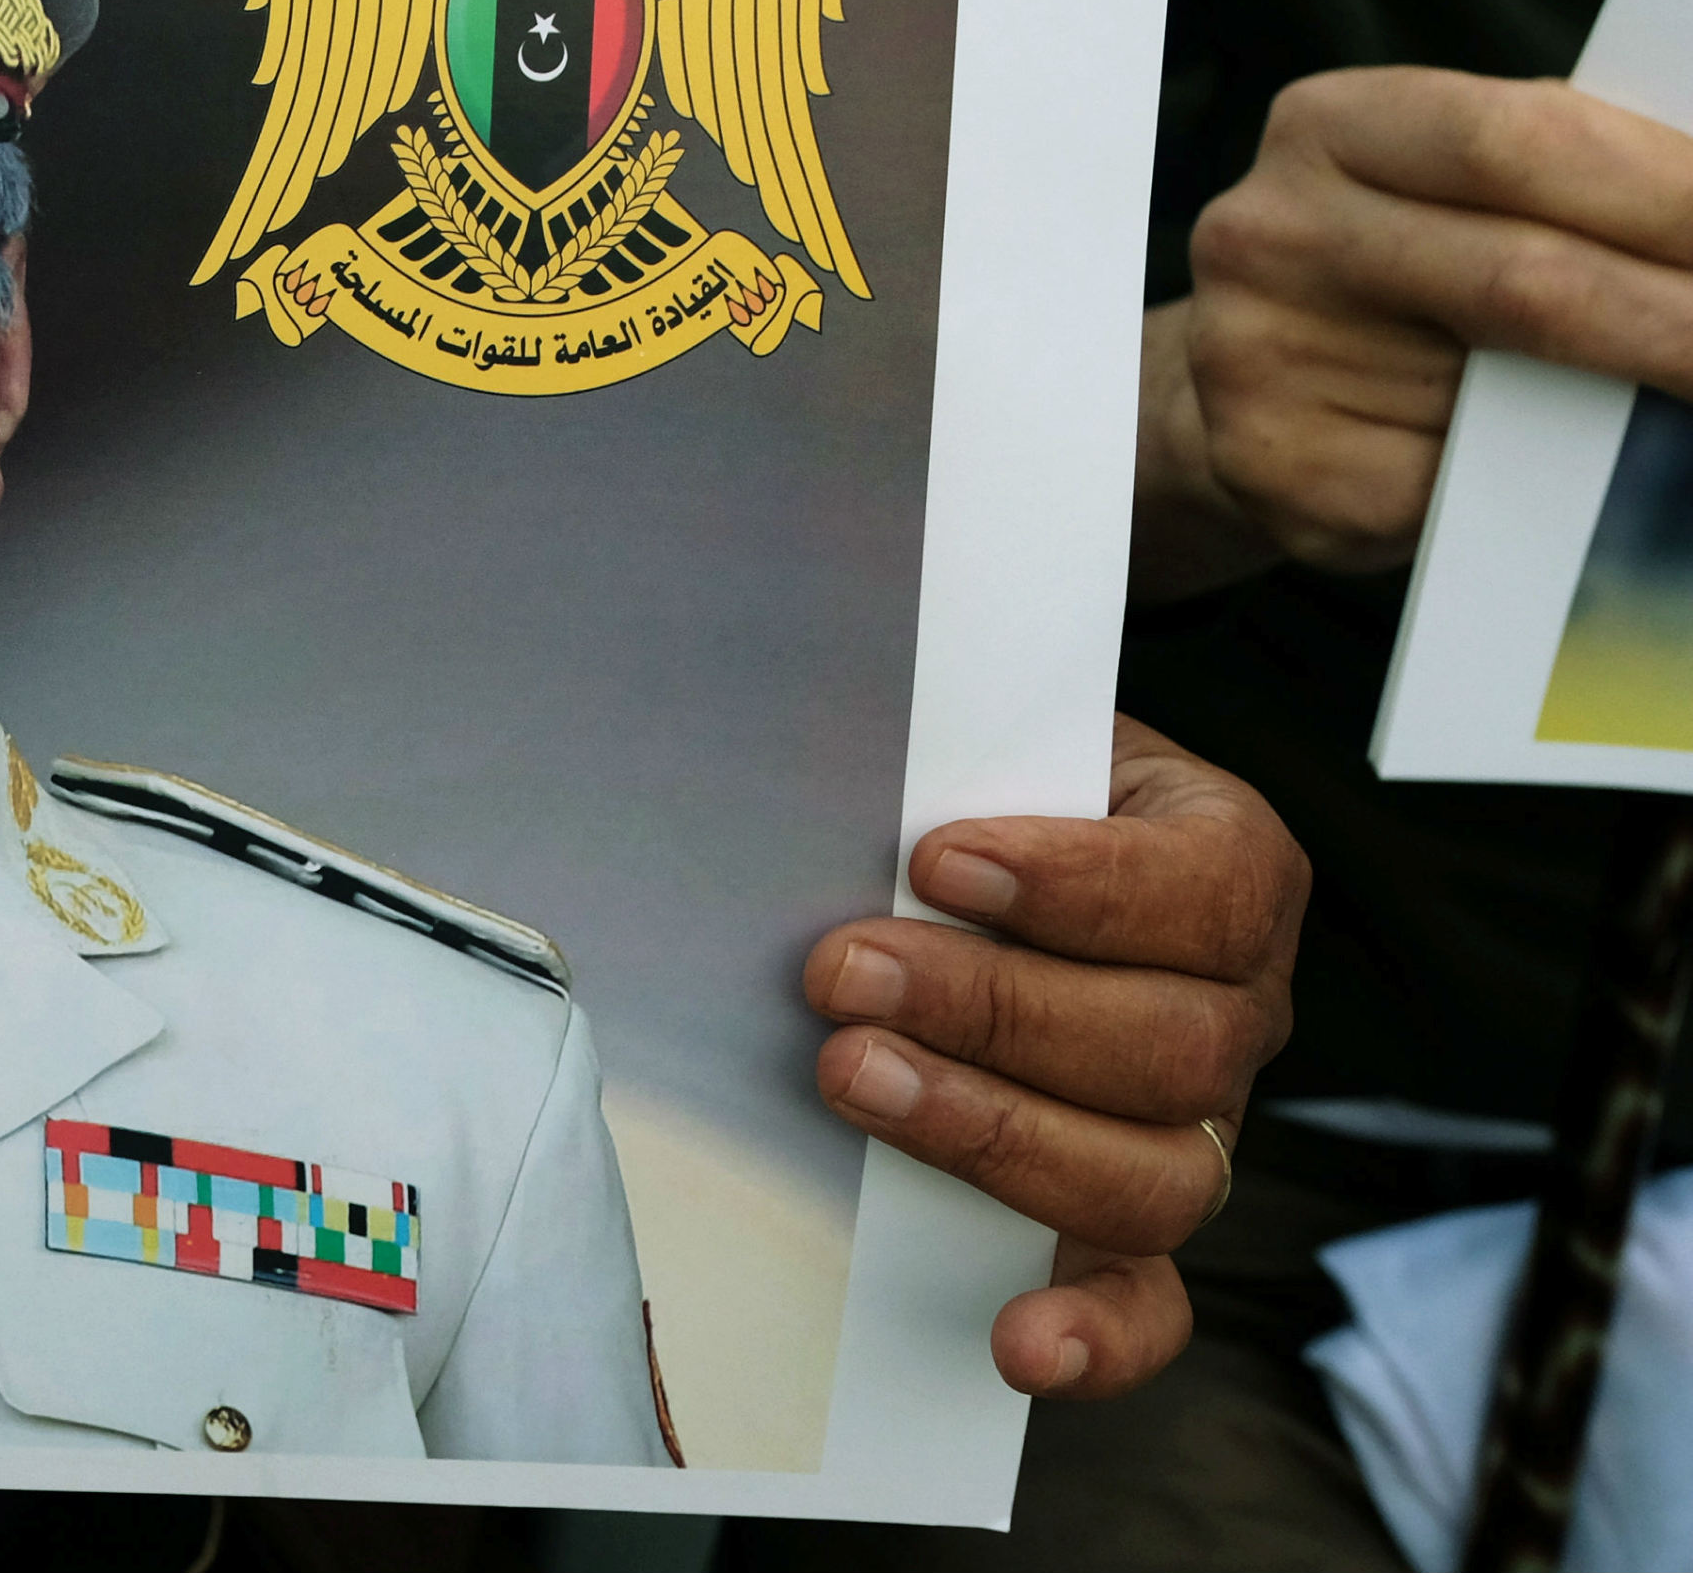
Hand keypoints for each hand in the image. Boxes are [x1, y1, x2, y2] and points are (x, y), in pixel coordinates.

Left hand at [803, 719, 1304, 1397]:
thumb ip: (959, 755)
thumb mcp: (996, 740)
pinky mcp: (1135, 1220)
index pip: (1198, 890)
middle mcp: (1239, 1009)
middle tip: (842, 970)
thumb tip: (849, 776)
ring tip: (852, 1075)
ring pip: (1150, 1172)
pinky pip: (1149, 1299)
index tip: (939, 859)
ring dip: (989, 1131)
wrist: (989, 850)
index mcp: (1231, 867)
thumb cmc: (995, 788)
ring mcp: (1198, 1127)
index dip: (1074, 884)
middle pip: (1166, 1046)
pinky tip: (1017, 1339)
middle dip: (990, 1008)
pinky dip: (1096, 1334)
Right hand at [1135, 67, 1692, 598]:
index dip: (1676, 193)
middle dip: (1687, 323)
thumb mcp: (1462, 192)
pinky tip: (1547, 476)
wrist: (1243, 384)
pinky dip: (1524, 492)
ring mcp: (1256, 355)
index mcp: (1330, 126)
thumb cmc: (1403, 270)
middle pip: (1526, 280)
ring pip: (1493, 400)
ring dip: (1622, 417)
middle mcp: (1268, 232)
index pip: (1526, 139)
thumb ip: (1570, 192)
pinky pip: (1442, 489)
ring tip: (1677, 396)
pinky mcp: (1272, 468)